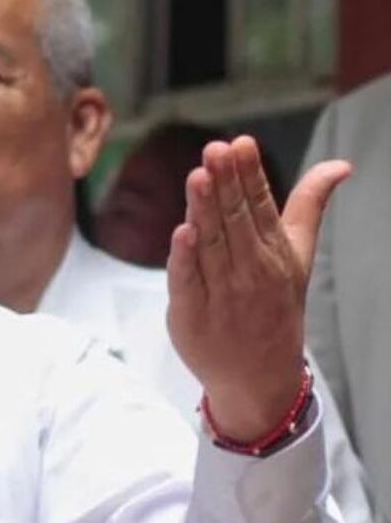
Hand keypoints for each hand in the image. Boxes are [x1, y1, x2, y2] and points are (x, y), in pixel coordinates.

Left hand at [166, 136, 349, 441]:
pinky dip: (184, 260)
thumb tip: (339, 165)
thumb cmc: (274, 307)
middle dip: (226, 185)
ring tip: (198, 176)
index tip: (240, 143)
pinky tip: (181, 232)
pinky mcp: (191, 314)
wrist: (259, 379)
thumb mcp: (297, 257)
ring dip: (204, 211)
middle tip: (216, 150)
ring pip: (210, 246)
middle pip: (234, 221)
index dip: (249, 175)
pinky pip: (188, 283)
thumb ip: (307, 207)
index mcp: (275, 252)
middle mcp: (250, 271)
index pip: (261, 207)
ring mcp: (221, 293)